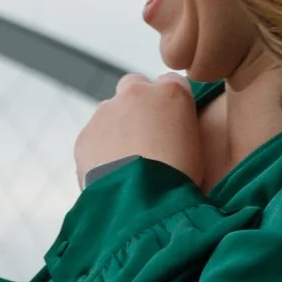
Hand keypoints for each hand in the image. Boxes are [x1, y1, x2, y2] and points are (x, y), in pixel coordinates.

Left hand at [72, 73, 205, 190]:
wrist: (143, 200)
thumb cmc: (178, 177)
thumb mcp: (196, 146)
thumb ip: (180, 125)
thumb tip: (169, 129)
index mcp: (171, 93)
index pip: (170, 82)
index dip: (167, 102)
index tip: (168, 121)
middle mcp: (136, 93)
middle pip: (134, 86)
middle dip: (136, 103)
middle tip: (143, 135)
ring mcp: (106, 111)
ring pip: (109, 113)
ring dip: (116, 129)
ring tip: (127, 162)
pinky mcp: (85, 135)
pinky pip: (93, 139)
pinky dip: (99, 151)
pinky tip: (112, 172)